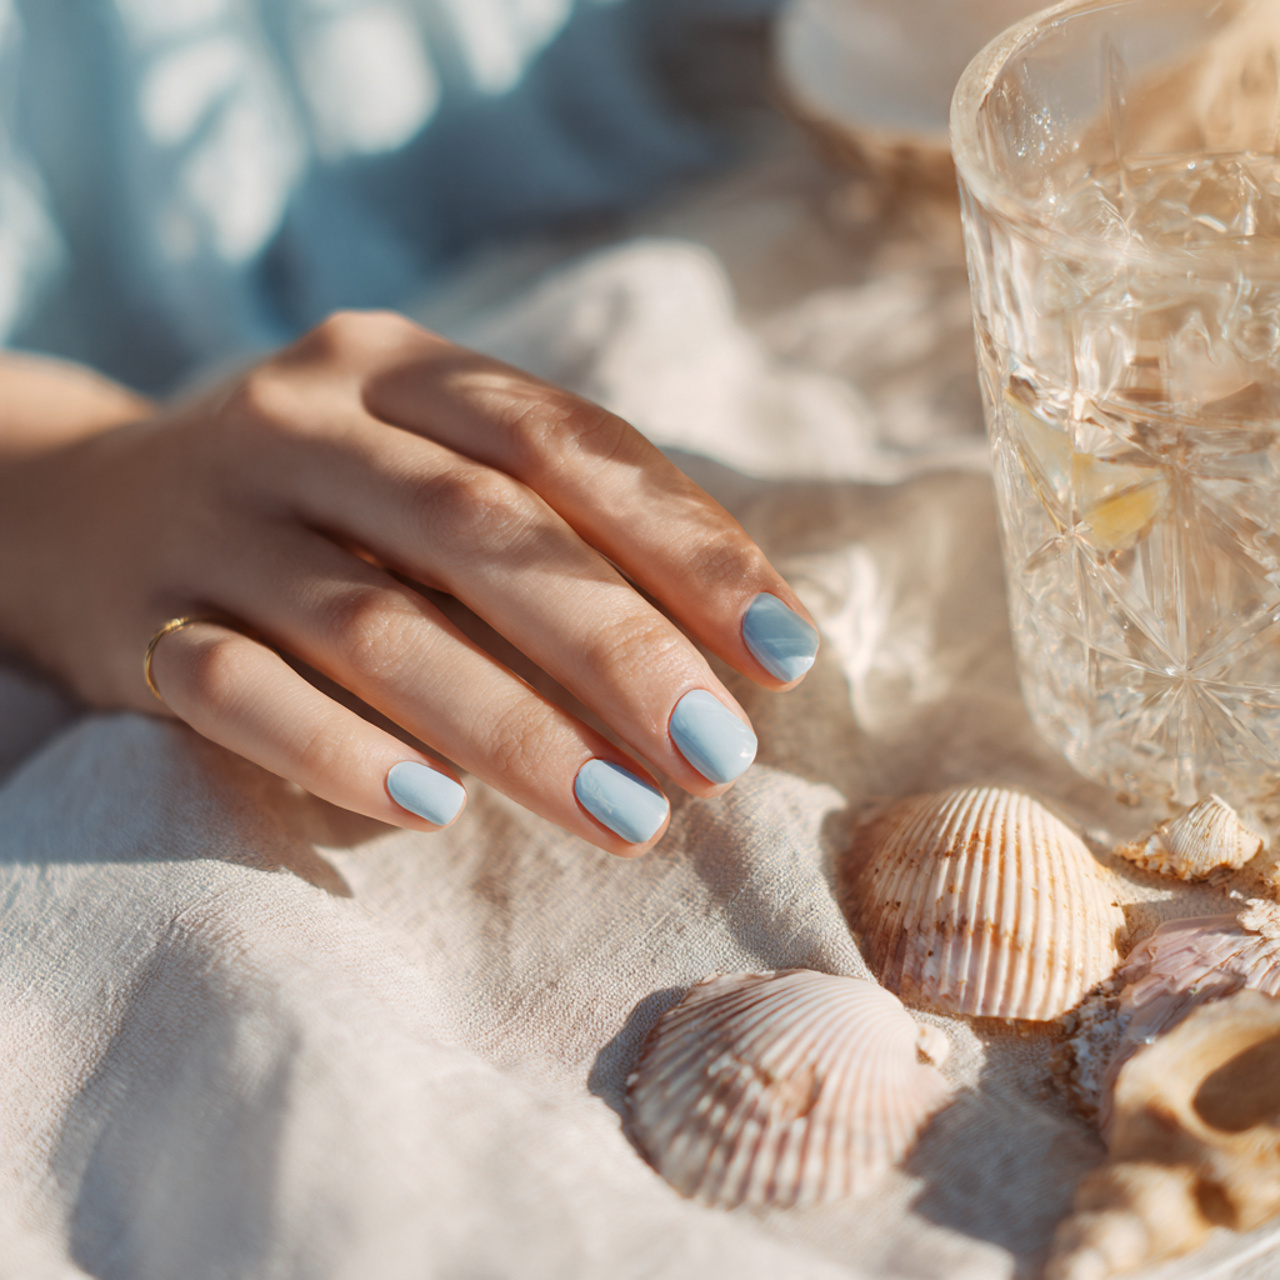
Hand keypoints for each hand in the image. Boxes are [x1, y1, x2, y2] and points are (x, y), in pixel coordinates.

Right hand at [0, 313, 818, 854]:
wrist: (79, 505)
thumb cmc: (319, 501)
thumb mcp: (426, 467)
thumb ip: (552, 529)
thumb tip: (727, 654)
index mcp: (401, 365)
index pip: (567, 443)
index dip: (688, 546)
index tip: (786, 653)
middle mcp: (305, 419)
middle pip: (479, 530)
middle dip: (617, 648)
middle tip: (718, 756)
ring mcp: (214, 519)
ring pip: (373, 623)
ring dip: (511, 728)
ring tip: (625, 814)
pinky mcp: (137, 620)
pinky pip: (238, 691)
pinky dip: (342, 752)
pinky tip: (434, 813)